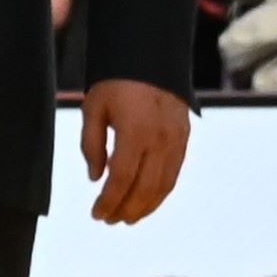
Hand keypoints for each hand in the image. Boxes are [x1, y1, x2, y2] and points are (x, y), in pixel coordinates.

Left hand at [80, 78, 189, 225]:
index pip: (122, 179)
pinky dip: (161, 191)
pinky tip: (148, 201)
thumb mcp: (94, 109)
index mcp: (135, 131)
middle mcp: (160, 138)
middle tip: (108, 220)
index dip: (109, 201)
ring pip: (164, 184)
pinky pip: (175, 172)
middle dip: (126, 209)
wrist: (152, 56)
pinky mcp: (184, 137)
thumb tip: (96, 178)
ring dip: (145, 206)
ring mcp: (176, 138)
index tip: (96, 214)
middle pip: (145, 187)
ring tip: (127, 218)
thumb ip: (92, 145)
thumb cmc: (117, 82)